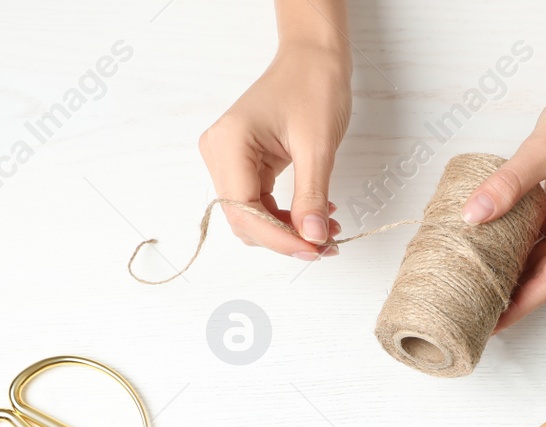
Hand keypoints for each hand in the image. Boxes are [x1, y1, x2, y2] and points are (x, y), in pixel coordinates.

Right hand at [199, 41, 350, 259]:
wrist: (314, 58)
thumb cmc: (314, 86)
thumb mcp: (317, 146)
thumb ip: (311, 196)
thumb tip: (313, 239)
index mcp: (229, 144)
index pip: (244, 211)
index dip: (278, 238)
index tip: (313, 250)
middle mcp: (220, 153)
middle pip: (244, 219)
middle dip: (284, 238)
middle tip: (326, 246)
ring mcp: (228, 159)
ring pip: (252, 216)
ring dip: (287, 231)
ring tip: (326, 231)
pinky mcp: (243, 163)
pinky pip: (260, 203)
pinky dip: (286, 216)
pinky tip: (315, 215)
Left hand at [462, 77, 545, 330]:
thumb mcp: (544, 151)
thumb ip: (509, 185)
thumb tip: (473, 216)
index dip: (521, 306)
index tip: (494, 325)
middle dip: (515, 297)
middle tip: (477, 313)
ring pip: (542, 257)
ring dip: (514, 272)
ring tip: (479, 289)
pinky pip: (539, 234)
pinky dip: (517, 244)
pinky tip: (490, 250)